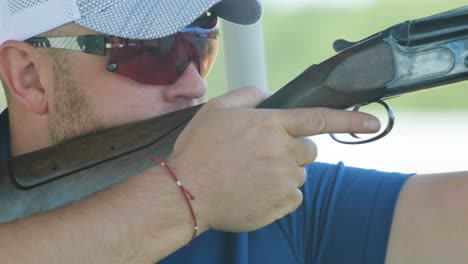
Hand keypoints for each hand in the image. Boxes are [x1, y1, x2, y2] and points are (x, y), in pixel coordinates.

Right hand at [169, 87, 379, 232]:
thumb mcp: (218, 109)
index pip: (320, 118)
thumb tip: (271, 95)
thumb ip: (250, 94)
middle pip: (309, 150)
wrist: (185, 193)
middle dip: (293, 149)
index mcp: (271, 125)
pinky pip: (293, 195)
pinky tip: (253, 189)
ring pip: (299, 173)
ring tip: (251, 174)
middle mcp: (283, 152)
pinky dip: (279, 192)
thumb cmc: (199, 150)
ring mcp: (284, 181)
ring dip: (283, 171)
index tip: (373, 123)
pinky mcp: (281, 204)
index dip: (351, 120)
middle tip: (263, 154)